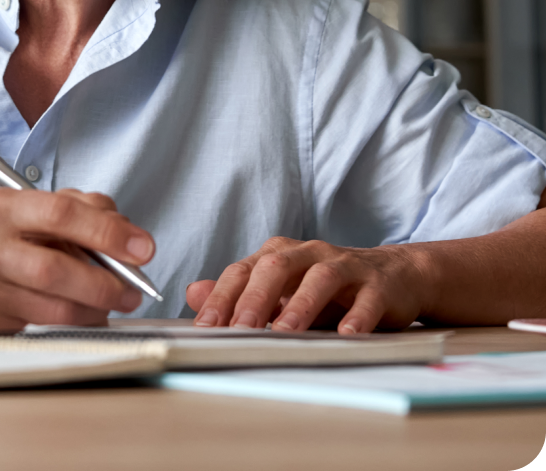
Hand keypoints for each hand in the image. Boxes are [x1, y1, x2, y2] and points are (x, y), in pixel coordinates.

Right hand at [0, 187, 154, 329]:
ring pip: (53, 306)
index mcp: (5, 206)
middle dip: (103, 281)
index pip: (60, 213)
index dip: (106, 232)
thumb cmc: (26, 235)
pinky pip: (50, 327)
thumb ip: (93, 211)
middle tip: (134, 288)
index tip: (142, 247)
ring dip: (96, 307)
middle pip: (52, 268)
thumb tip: (132, 240)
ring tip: (119, 300)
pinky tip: (95, 312)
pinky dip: (82, 321)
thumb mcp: (54, 207)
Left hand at [186, 236, 429, 333]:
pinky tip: (347, 334)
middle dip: (255, 299)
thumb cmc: (328, 289)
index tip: (205, 327)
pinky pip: (366, 299)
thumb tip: (192, 294)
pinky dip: (356, 316)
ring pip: (320, 278)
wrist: (394, 275)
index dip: (222, 297)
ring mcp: (345, 266)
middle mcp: (308, 253)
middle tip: (239, 329)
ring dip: (300, 305)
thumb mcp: (282, 291)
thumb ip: (239, 294)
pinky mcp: (378, 284)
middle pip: (276, 268)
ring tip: (284, 332)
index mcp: (279, 254)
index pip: (243, 271)